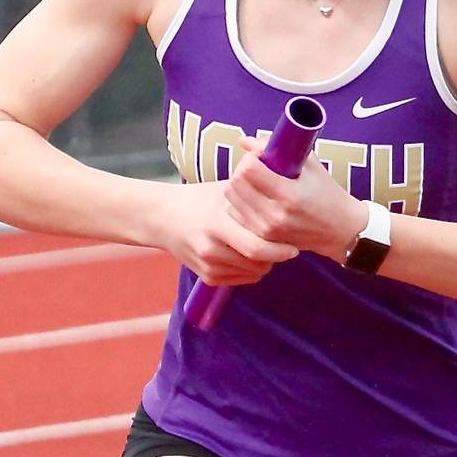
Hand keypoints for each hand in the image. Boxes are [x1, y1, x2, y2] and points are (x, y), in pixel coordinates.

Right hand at [149, 181, 297, 284]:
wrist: (162, 217)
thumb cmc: (200, 198)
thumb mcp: (225, 189)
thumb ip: (253, 191)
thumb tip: (286, 176)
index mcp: (217, 224)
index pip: (257, 247)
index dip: (280, 249)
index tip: (294, 244)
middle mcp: (210, 249)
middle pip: (257, 264)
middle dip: (276, 257)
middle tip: (288, 249)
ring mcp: (207, 265)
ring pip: (253, 273)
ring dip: (266, 263)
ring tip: (269, 247)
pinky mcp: (207, 277)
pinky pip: (241, 280)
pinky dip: (251, 270)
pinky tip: (252, 256)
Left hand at [224, 142, 364, 260]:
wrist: (340, 229)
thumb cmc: (327, 193)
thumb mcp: (310, 165)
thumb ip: (278, 149)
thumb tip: (244, 141)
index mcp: (290, 194)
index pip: (249, 170)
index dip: (251, 157)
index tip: (260, 156)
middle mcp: (276, 215)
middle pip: (236, 184)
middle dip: (241, 170)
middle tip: (255, 167)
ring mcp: (267, 229)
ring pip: (231, 200)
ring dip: (238, 186)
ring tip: (254, 182)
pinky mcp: (262, 239)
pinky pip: (236, 214)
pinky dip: (239, 203)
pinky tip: (253, 198)